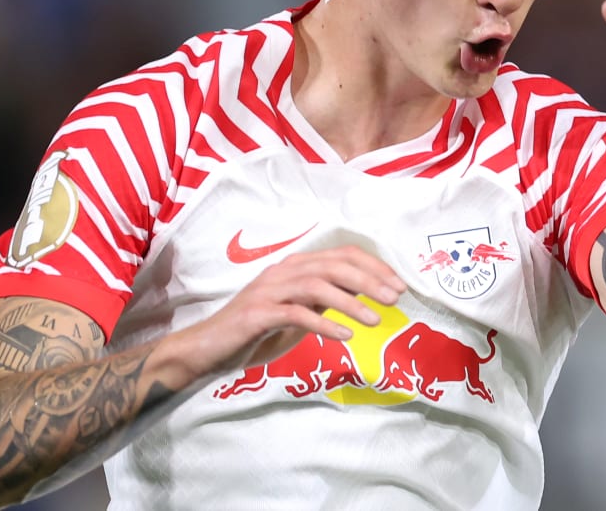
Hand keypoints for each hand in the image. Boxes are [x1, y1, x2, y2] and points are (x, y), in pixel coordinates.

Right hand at [178, 246, 405, 378]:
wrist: (207, 350)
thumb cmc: (254, 333)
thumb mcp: (297, 314)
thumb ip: (323, 301)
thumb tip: (360, 294)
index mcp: (295, 267)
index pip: (341, 255)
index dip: (373, 267)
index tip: (398, 285)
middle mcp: (282, 272)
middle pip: (333, 265)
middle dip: (369, 279)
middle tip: (395, 299)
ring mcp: (268, 291)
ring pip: (316, 284)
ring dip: (350, 301)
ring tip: (375, 320)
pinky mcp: (257, 314)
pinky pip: (295, 314)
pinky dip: (323, 324)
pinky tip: (344, 336)